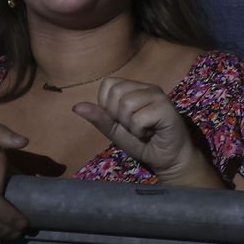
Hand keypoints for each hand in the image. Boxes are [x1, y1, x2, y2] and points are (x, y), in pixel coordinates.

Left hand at [74, 77, 207, 183]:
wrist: (167, 159)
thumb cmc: (143, 143)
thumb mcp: (115, 131)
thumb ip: (99, 118)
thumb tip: (76, 107)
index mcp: (134, 88)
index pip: (108, 84)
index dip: (107, 105)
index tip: (121, 120)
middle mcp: (147, 87)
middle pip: (116, 92)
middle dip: (118, 116)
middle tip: (133, 126)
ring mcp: (158, 95)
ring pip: (127, 104)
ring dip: (130, 125)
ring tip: (143, 130)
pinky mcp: (167, 108)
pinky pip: (139, 118)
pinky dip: (140, 131)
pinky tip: (151, 133)